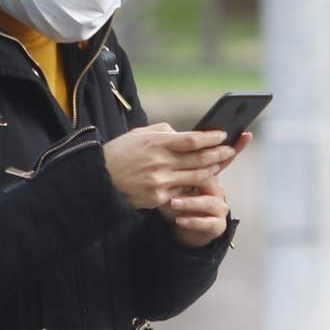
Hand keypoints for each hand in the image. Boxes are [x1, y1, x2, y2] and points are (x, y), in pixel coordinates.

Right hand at [102, 123, 236, 210]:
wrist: (100, 180)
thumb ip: (163, 132)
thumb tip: (184, 133)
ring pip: (196, 177)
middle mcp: (160, 162)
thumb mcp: (138, 134)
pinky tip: (201, 180)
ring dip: (211, 170)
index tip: (222, 134)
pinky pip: (183, 191)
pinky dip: (194, 185)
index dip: (210, 137)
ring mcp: (160, 182)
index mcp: (155, 143)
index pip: (192, 140)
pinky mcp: (158, 198)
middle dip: (218, 153)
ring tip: (219, 164)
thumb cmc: (119, 153)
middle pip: (199, 158)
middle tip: (230, 149)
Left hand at [159, 168, 230, 248]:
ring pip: (208, 203)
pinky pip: (208, 223)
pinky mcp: (219, 225)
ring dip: (189, 202)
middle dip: (191, 182)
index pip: (202, 168)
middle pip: (208, 182)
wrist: (184, 231)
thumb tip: (161, 168)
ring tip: (173, 203)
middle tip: (172, 183)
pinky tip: (179, 220)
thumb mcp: (171, 192)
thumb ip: (171, 181)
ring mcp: (220, 208)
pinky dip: (193, 221)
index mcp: (209, 179)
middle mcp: (218, 191)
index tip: (173, 166)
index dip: (189, 167)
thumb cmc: (178, 207)